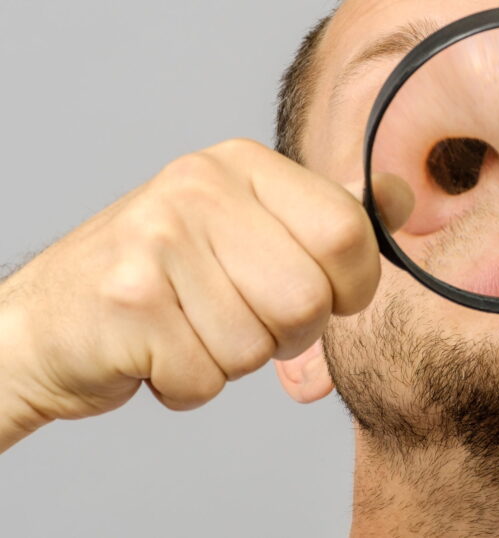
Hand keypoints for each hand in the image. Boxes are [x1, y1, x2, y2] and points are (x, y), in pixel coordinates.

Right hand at [0, 138, 411, 449]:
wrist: (46, 321)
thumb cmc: (162, 278)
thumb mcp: (245, 224)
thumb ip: (324, 216)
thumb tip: (401, 198)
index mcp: (241, 164)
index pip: (348, 230)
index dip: (351, 286)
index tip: (324, 295)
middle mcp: (200, 188)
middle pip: (309, 298)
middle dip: (287, 333)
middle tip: (240, 319)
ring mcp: (158, 239)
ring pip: (259, 345)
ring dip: (231, 360)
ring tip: (189, 329)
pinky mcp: (129, 299)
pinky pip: (207, 378)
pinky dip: (188, 385)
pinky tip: (156, 351)